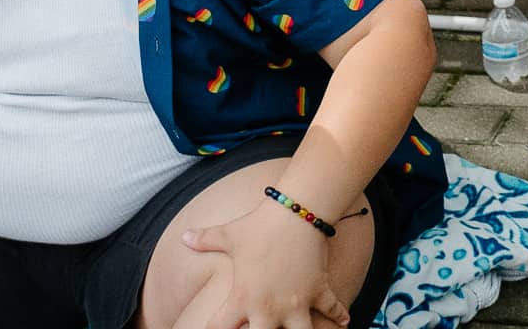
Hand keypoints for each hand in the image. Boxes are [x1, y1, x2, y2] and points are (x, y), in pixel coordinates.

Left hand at [181, 203, 346, 328]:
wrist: (296, 211)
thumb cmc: (260, 224)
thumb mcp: (229, 235)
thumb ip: (205, 240)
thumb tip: (184, 236)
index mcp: (243, 298)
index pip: (218, 328)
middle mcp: (268, 308)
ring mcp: (296, 302)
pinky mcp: (318, 291)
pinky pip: (331, 309)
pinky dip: (339, 316)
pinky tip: (343, 322)